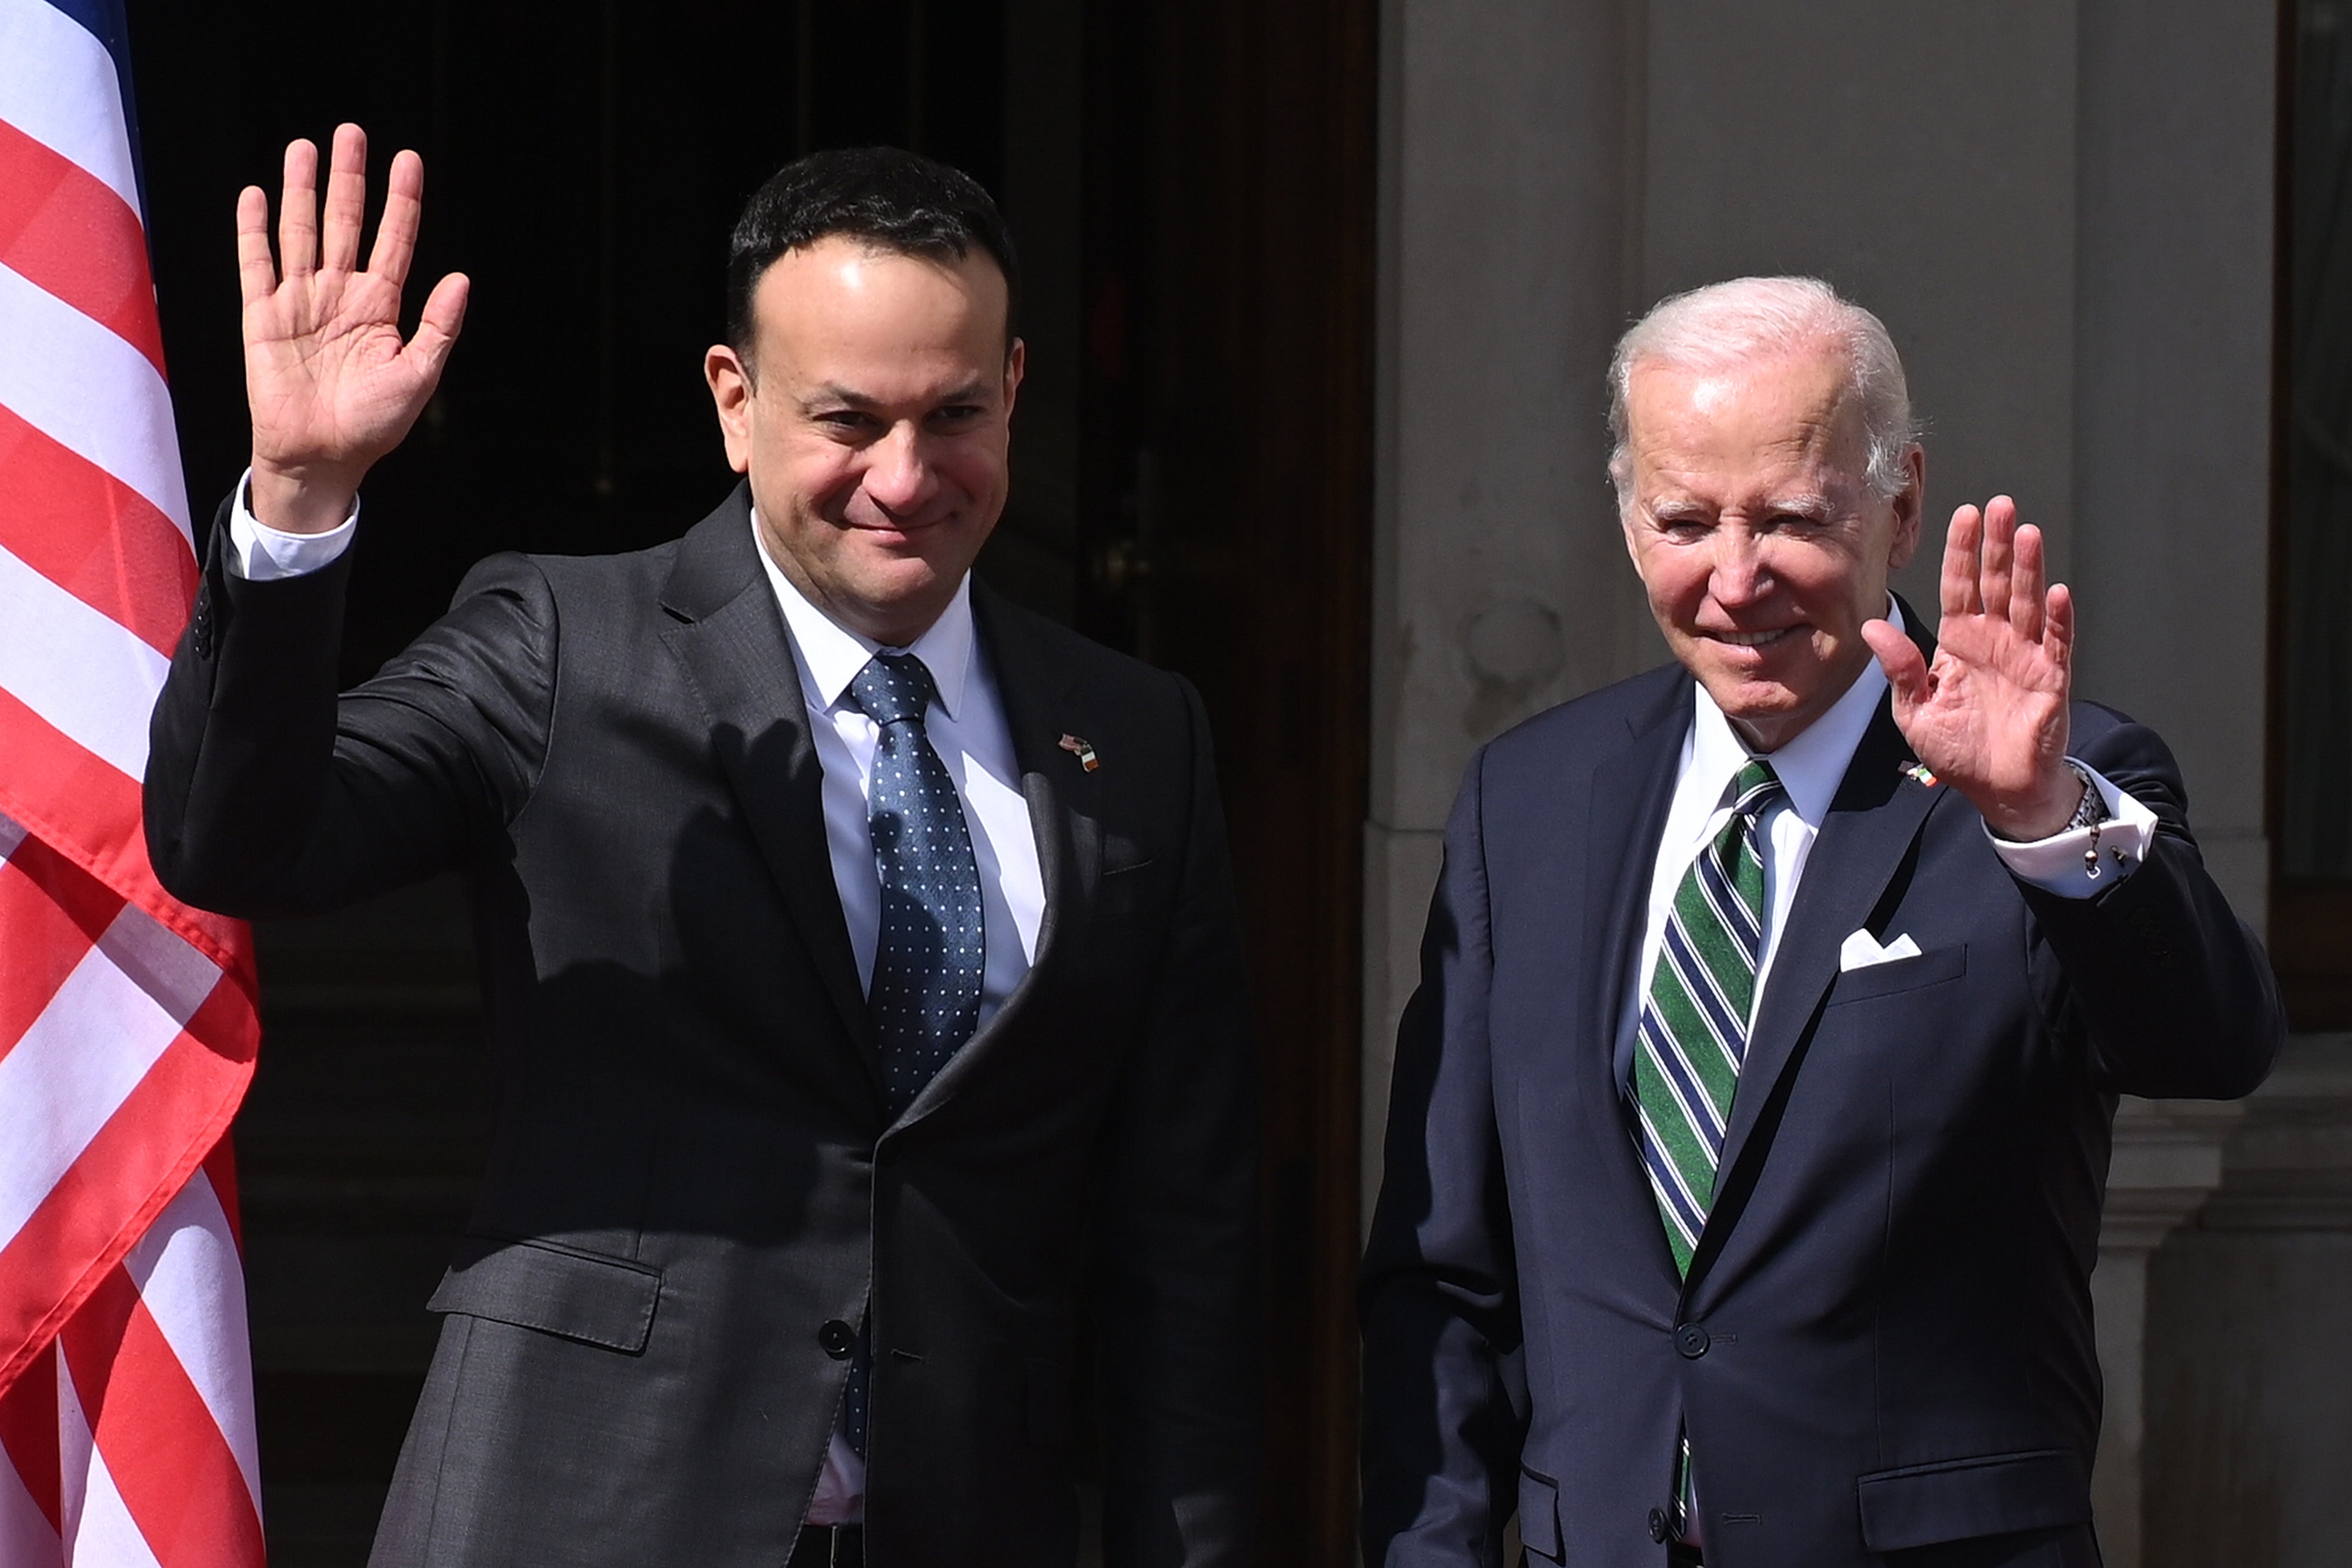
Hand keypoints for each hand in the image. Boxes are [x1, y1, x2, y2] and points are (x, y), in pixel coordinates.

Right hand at [239, 124, 468, 532]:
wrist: (322, 457)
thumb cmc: (373, 425)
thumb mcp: (418, 377)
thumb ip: (438, 327)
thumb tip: (461, 277)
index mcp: (381, 307)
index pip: (395, 241)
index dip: (402, 202)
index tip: (408, 160)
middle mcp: (340, 295)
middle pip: (346, 223)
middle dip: (350, 179)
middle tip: (353, 133)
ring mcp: (301, 302)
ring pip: (302, 232)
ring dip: (302, 191)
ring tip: (306, 148)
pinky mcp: (263, 317)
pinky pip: (258, 265)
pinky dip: (255, 231)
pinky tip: (256, 195)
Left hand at [1861, 496, 2079, 838]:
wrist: (1996, 789)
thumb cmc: (1957, 749)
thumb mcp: (1914, 710)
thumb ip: (1899, 668)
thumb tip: (1872, 626)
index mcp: (1960, 642)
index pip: (1959, 587)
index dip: (1960, 552)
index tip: (1963, 513)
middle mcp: (1994, 641)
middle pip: (1996, 583)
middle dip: (1996, 545)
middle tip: (1998, 504)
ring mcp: (2026, 656)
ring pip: (2028, 603)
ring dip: (2028, 569)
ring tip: (2025, 532)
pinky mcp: (2051, 680)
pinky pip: (2058, 644)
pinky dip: (2059, 619)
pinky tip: (2058, 592)